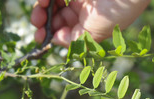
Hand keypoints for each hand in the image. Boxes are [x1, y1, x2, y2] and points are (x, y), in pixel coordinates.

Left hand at [31, 0, 150, 46]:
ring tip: (42, 6)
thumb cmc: (116, 12)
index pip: (64, 31)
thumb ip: (74, 40)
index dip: (50, 35)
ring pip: (52, 4)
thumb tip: (55, 40)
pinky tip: (45, 0)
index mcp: (89, 26)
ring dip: (42, 7)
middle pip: (54, 17)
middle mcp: (82, 11)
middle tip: (38, 21)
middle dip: (42, 21)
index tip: (40, 37)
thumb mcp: (95, 33)